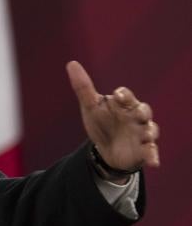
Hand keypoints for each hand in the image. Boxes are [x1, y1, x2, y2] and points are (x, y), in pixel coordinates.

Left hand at [66, 61, 159, 176]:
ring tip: (146, 136)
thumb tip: (71, 63)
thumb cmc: (102, 122)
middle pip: (143, 111)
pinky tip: (153, 162)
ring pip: (151, 130)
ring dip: (149, 132)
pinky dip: (153, 156)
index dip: (124, 95)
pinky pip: (151, 152)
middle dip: (141, 111)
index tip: (117, 95)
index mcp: (124, 104)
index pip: (126, 96)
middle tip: (137, 113)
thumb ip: (83, 87)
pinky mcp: (144, 150)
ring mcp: (142, 133)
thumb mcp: (91, 107)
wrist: (106, 149)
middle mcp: (136, 117)